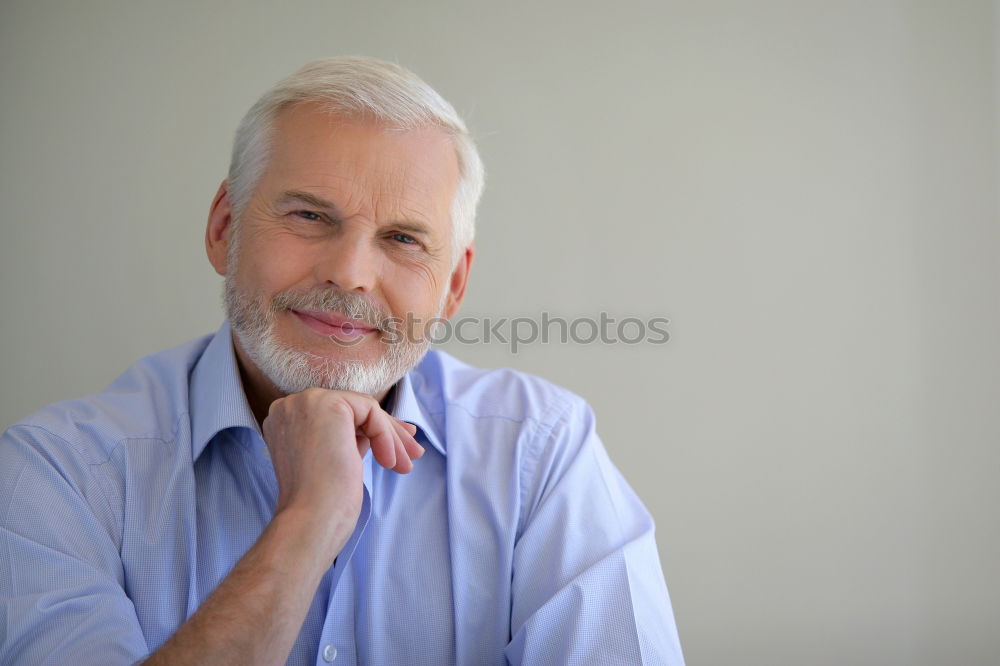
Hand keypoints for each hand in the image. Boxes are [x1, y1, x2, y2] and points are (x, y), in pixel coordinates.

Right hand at [261, 387, 423, 558]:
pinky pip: (370, 411)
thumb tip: (383, 429)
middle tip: (413, 453)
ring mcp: (306, 402)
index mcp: (287, 420)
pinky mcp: (327, 404)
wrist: (310, 520)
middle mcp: (291, 405)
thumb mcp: (335, 460)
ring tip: (406, 465)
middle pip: (353, 411)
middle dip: (388, 432)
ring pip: (364, 410)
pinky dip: (385, 436)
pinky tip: (389, 462)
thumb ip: (350, 438)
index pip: (339, 417)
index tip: (396, 449)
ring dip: (392, 438)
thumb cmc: (322, 503)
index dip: (372, 431)